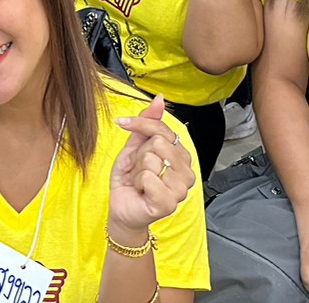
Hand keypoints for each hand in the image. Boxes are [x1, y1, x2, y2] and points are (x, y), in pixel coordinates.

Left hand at [108, 96, 195, 240]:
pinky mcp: (170, 203)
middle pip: (157, 143)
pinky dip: (138, 182)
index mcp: (181, 156)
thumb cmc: (131, 179)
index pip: (163, 129)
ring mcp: (180, 189)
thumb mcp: (136, 146)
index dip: (140, 124)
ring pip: (151, 160)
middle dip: (139, 155)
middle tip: (139, 170)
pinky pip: (149, 177)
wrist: (122, 208)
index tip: (123, 122)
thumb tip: (159, 100)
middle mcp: (186, 172)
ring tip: (140, 182)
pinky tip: (141, 192)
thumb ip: (149, 123)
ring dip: (137, 171)